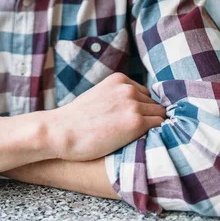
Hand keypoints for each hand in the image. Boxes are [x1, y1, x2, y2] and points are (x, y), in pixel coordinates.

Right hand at [47, 72, 165, 161]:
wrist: (62, 131)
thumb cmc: (77, 120)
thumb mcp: (99, 96)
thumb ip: (117, 97)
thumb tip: (136, 107)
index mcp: (119, 79)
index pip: (145, 94)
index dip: (140, 109)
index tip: (129, 122)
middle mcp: (128, 88)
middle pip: (153, 104)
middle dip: (147, 118)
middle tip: (132, 133)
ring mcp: (133, 104)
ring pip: (159, 115)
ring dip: (152, 127)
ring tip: (136, 139)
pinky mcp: (136, 123)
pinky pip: (159, 127)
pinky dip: (155, 135)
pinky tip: (141, 142)